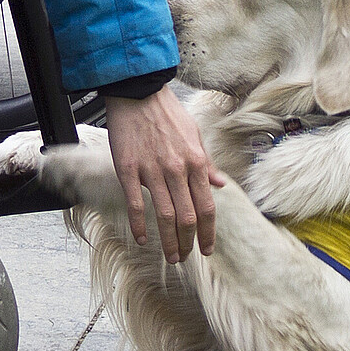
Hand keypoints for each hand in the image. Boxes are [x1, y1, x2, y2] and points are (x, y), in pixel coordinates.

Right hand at [103, 87, 226, 262]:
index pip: (207, 207)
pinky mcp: (129, 169)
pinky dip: (140, 225)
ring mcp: (153, 171)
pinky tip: (142, 239)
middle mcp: (178, 169)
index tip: (207, 249)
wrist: (138, 92)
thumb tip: (220, 185)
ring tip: (170, 256)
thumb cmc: (168, 114)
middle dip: (188, 243)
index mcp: (197, 162)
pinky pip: (136, 204)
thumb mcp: (195, 135)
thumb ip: (207, 164)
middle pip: (188, 217)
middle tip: (185, 258)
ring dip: (169, 241)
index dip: (208, 232)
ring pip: (165, 216)